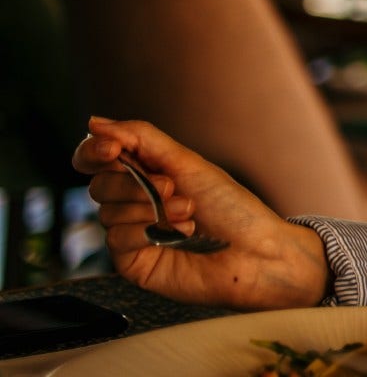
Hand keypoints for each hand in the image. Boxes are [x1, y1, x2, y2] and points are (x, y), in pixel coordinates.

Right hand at [72, 118, 330, 310]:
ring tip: (188, 213)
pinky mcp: (132, 261)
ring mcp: (131, 232)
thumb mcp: (187, 163)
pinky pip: (116, 239)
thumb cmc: (232, 207)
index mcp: (147, 173)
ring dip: (151, 208)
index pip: (97, 158)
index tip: (110, 149)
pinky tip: (179, 235)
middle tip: (172, 187)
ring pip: (107, 212)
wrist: (255, 252)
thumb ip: (141, 139)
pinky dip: (147, 232)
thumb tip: (95, 122)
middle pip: (99, 184)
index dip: (94, 150)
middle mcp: (134, 202)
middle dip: (134, 184)